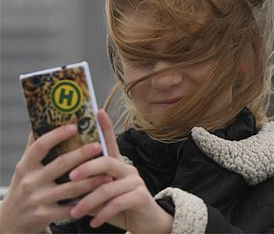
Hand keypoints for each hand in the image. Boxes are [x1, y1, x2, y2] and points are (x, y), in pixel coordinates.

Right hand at [0, 125, 111, 233]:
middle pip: (60, 164)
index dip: (57, 135)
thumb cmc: (24, 188)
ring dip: (92, 180)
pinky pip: (71, 208)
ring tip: (109, 173)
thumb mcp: (25, 168)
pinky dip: (87, 202)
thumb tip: (44, 118)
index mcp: (25, 166)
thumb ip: (35, 147)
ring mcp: (37, 200)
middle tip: (99, 145)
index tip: (75, 126)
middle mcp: (30, 182)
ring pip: (71, 187)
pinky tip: (101, 195)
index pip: (40, 146)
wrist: (10, 222)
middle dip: (82, 154)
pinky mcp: (45, 215)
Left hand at [67, 111, 172, 232]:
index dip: (105, 126)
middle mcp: (127, 169)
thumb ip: (89, 185)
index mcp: (116, 165)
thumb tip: (65, 182)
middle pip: (106, 161)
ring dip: (88, 202)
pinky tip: (93, 222)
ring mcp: (135, 181)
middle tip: (70, 177)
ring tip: (75, 212)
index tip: (97, 111)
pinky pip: (117, 203)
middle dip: (87, 168)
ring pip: (107, 187)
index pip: (111, 142)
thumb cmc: (119, 206)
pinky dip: (102, 214)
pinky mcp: (140, 196)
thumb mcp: (102, 194)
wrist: (146, 222)